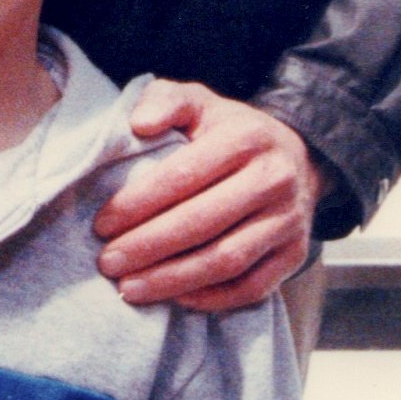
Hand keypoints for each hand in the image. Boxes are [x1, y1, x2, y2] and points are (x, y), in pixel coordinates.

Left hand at [93, 84, 324, 313]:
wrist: (297, 159)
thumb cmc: (231, 133)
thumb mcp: (199, 102)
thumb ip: (166, 101)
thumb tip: (139, 123)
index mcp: (247, 139)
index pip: (184, 176)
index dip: (138, 204)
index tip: (102, 224)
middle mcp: (274, 179)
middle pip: (203, 223)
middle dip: (148, 247)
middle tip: (108, 262)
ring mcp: (288, 221)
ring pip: (226, 260)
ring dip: (172, 280)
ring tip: (129, 288)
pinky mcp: (294, 254)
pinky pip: (252, 287)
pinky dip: (211, 299)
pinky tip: (175, 298)